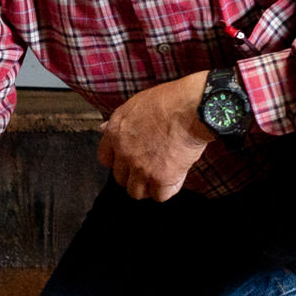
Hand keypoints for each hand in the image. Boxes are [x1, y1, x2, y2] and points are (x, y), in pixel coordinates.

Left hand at [98, 70, 213, 200]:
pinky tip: (175, 178)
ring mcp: (141, 167)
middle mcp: (124, 153)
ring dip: (148, 187)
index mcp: (115, 133)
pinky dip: (167, 190)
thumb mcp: (136, 103)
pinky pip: (159, 196)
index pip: (105, 159)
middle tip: (149, 168)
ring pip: (136, 192)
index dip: (118, 162)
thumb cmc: (170, 100)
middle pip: (120, 178)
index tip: (128, 161)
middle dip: (133, 175)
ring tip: (160, 177)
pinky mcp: (161, 177)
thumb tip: (103, 128)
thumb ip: (119, 120)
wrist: (192, 106)